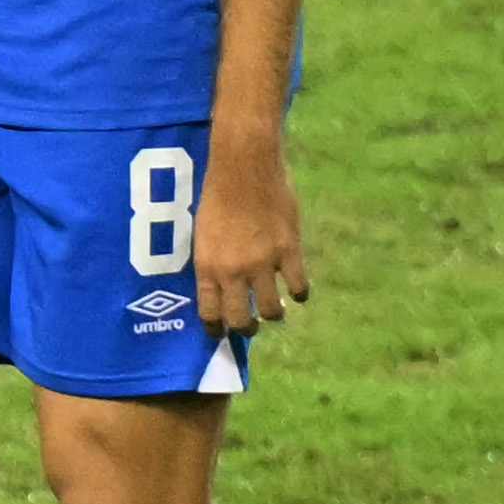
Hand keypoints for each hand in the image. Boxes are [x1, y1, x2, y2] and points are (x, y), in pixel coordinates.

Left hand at [195, 139, 309, 335]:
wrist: (243, 168)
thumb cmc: (217, 194)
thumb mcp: (203, 232)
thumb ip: (214, 260)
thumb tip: (221, 284)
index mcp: (206, 266)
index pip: (209, 312)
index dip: (215, 328)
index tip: (219, 334)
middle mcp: (233, 271)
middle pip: (241, 319)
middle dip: (246, 328)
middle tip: (252, 326)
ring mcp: (263, 264)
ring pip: (272, 310)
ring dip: (274, 314)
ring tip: (276, 311)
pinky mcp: (289, 252)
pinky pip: (299, 287)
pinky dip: (299, 292)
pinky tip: (297, 290)